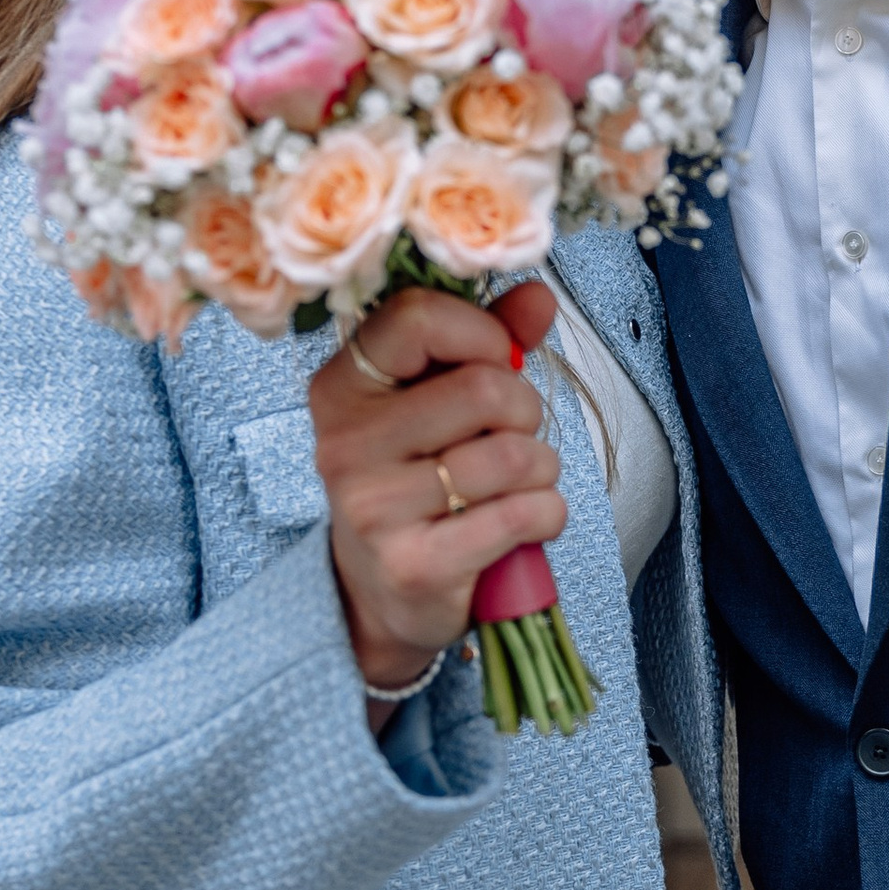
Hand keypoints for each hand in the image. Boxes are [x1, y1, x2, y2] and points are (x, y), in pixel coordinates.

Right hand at [308, 281, 564, 692]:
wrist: (382, 594)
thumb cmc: (419, 481)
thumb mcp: (439, 402)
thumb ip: (487, 341)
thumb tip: (539, 295)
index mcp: (342, 387)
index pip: (417, 318)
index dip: (481, 332)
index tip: (496, 360)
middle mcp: (345, 444)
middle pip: (484, 389)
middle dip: (525, 411)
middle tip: (510, 436)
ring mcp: (374, 509)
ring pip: (513, 455)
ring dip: (540, 469)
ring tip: (515, 483)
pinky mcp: (415, 566)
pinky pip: (522, 513)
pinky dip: (546, 513)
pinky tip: (524, 520)